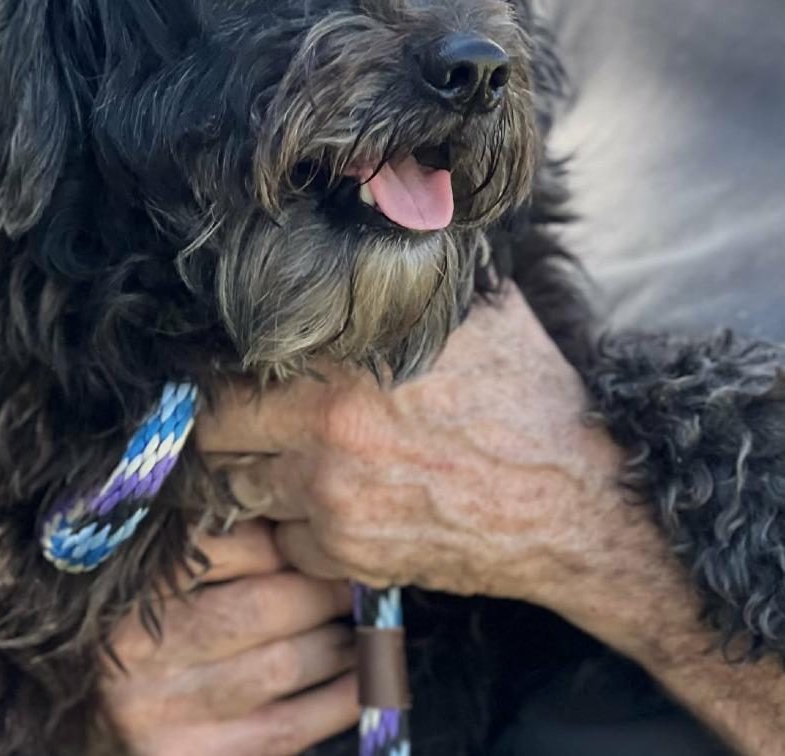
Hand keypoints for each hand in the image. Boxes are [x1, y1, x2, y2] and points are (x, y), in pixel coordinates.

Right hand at [103, 519, 358, 754]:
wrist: (101, 729)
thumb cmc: (136, 644)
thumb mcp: (149, 586)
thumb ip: (205, 551)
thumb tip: (293, 522)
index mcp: (127, 589)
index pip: (222, 545)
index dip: (282, 539)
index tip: (312, 538)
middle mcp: (137, 651)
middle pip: (261, 607)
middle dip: (321, 590)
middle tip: (350, 580)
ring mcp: (166, 713)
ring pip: (283, 664)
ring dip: (339, 642)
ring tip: (356, 625)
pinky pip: (291, 727)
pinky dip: (340, 697)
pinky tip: (360, 676)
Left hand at [199, 285, 619, 606]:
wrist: (577, 499)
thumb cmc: (526, 397)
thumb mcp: (472, 314)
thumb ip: (409, 284)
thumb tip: (386, 235)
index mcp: (341, 370)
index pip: (227, 376)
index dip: (222, 376)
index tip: (236, 377)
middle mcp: (324, 438)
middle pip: (216, 438)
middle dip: (226, 429)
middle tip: (250, 423)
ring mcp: (333, 504)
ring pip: (244, 493)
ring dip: (259, 478)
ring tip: (294, 462)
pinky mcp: (353, 558)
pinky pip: (290, 543)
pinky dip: (302, 529)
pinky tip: (339, 506)